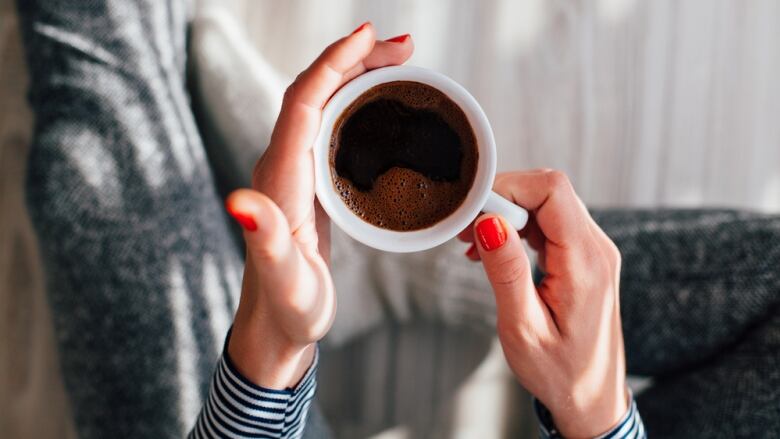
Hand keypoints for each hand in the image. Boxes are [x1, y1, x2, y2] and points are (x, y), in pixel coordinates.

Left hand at [225, 23, 413, 388]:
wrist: (276, 329)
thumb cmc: (286, 309)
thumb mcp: (284, 280)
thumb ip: (267, 241)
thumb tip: (241, 202)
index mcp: (281, 178)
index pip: (304, 102)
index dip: (334, 63)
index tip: (370, 36)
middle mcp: (282, 166)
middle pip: (313, 92)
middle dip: (354, 59)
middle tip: (404, 47)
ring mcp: (294, 174)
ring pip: (322, 105)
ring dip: (356, 76)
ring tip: (398, 64)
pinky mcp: (307, 185)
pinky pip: (329, 126)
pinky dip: (356, 103)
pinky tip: (377, 107)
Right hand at [460, 170, 627, 437]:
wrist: (592, 398)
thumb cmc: (560, 373)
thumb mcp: (523, 328)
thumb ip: (507, 272)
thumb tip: (489, 223)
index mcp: (586, 263)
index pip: (552, 191)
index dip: (508, 188)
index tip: (473, 213)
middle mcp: (596, 249)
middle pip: (549, 191)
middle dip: (503, 199)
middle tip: (467, 230)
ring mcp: (593, 251)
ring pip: (548, 203)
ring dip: (507, 214)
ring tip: (475, 244)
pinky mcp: (584, 258)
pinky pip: (550, 224)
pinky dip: (518, 228)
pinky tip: (495, 250)